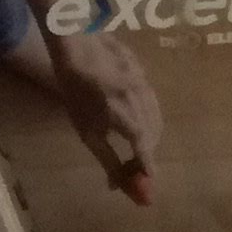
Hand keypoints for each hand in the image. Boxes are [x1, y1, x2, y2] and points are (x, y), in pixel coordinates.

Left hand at [49, 30, 162, 204]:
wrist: (78, 47)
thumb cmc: (76, 91)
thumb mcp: (87, 130)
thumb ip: (106, 158)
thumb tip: (116, 184)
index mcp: (126, 117)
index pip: (145, 149)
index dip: (149, 167)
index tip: (151, 182)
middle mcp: (142, 102)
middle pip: (154, 134)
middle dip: (147, 152)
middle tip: (136, 166)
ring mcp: (146, 85)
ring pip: (156, 117)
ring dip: (149, 135)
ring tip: (137, 146)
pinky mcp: (145, 73)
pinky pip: (152, 101)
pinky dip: (148, 116)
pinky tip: (137, 118)